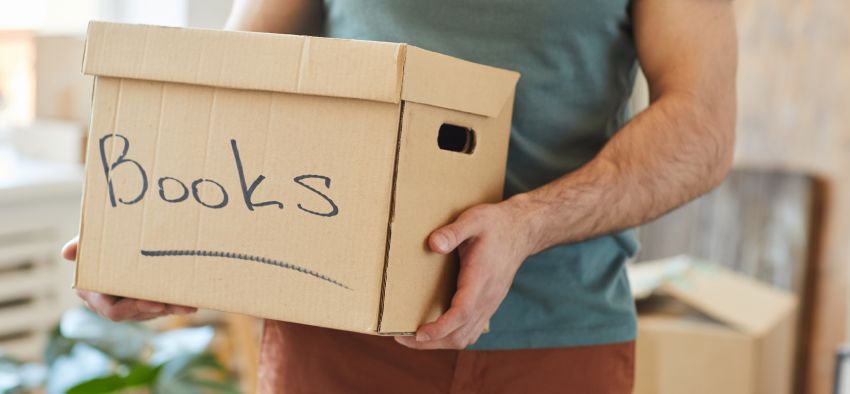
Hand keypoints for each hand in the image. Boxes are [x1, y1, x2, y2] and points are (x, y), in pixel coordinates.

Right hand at [62, 237, 196, 320]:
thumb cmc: (102, 240)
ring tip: (186, 304)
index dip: (131, 308)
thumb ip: (83, 245)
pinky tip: (191, 304)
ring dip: (169, 308)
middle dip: (153, 309)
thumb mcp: (93, 241)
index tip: (149, 300)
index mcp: (93, 292)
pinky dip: (176, 305)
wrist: (123, 238)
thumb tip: (66, 252)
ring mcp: (130, 305)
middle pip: (135, 314)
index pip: (112, 309)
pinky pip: (162, 307)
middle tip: (170, 303)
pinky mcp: (146, 302)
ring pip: (151, 312)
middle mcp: (111, 303)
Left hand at [394, 197, 533, 349]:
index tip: (418, 333)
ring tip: (413, 338)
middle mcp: (487, 298)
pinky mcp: (488, 305)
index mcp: (481, 279)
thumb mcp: (473, 220)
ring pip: (466, 337)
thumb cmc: (494, 224)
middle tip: (402, 337)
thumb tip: (433, 244)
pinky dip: (451, 337)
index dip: (440, 327)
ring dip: (440, 342)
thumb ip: (453, 232)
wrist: (521, 231)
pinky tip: (434, 331)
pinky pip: (471, 331)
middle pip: (461, 334)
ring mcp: (489, 304)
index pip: (462, 312)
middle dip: (431, 342)